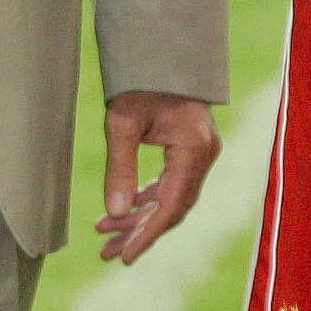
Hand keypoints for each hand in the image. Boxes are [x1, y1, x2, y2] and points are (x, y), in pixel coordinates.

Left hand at [98, 91, 220, 263]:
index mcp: (194, 148)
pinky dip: (147, 198)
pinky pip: (172, 184)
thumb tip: (116, 213)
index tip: (124, 256)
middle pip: (173, 207)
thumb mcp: (121, 125)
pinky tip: (123, 211)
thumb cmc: (139, 84)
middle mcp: (205, 154)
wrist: (160, 54)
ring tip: (105, 235)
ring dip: (140, 217)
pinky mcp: (192, 150)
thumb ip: (120, 170)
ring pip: (171, 198)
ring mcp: (202, 152)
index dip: (147, 234)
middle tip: (107, 254)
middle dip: (139, 231)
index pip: (171, 205)